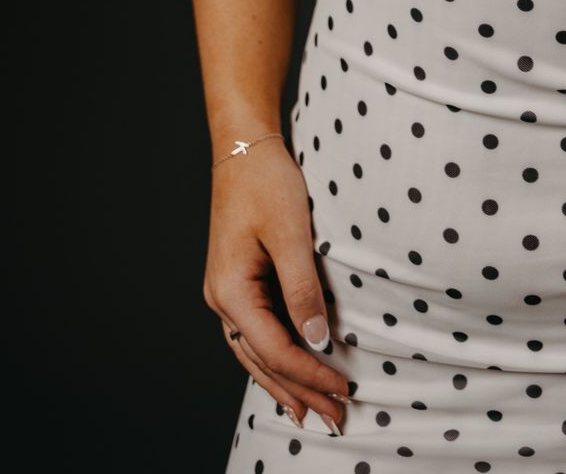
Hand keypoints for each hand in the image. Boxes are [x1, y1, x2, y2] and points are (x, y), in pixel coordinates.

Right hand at [203, 139, 351, 432]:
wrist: (244, 147)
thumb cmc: (266, 182)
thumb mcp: (291, 233)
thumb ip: (303, 288)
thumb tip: (318, 340)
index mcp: (230, 290)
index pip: (274, 349)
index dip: (310, 374)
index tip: (343, 388)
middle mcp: (222, 298)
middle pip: (262, 360)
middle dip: (299, 391)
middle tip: (336, 419)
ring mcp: (226, 292)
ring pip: (255, 353)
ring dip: (286, 382)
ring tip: (312, 412)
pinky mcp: (238, 282)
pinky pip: (256, 333)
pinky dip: (275, 357)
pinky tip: (291, 373)